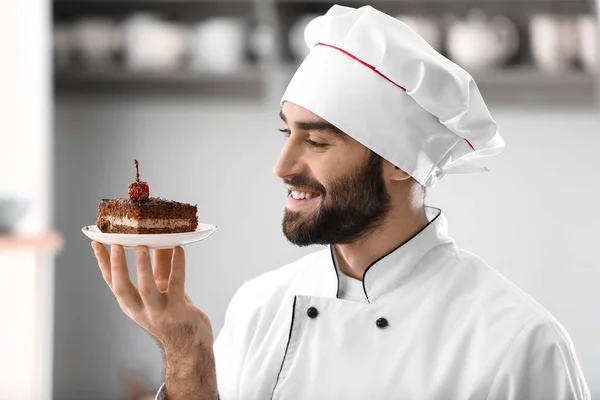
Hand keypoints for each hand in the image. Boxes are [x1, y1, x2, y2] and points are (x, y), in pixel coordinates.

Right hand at [91, 242, 213, 354]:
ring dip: (142, 267)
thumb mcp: (162, 289)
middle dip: (116, 266)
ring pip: (146, 289)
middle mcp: (140, 310)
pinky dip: (177, 266)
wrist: (190, 346)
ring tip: (141, 246)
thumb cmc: (175, 313)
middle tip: (115, 244)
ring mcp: (158, 312)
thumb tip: (157, 237)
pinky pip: (176, 285)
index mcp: (131, 305)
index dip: (103, 263)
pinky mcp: (177, 311)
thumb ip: (158, 265)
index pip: (112, 283)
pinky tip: (179, 250)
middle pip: (122, 288)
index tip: (96, 243)